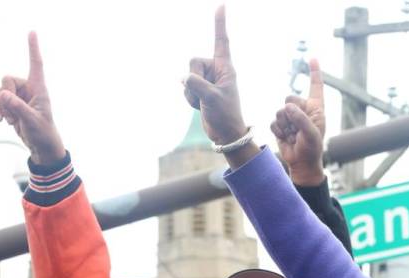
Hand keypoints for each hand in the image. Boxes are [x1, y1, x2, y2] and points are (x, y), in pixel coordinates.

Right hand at [0, 32, 65, 164]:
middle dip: (4, 96)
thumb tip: (3, 95)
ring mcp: (18, 96)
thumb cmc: (43, 132)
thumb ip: (18, 107)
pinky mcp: (11, 104)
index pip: (36, 64)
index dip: (33, 48)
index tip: (32, 32)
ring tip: (8, 120)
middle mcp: (28, 89)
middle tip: (11, 114)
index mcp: (39, 88)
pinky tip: (1, 120)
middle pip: (6, 79)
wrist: (41, 145)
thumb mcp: (32, 121)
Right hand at [183, 7, 248, 145]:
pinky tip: (200, 106)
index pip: (221, 41)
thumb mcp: (212, 98)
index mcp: (225, 67)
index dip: (220, 23)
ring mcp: (206, 79)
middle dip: (195, 80)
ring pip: (186, 77)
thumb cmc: (225, 116)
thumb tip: (183, 77)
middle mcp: (216, 70)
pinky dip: (189, 98)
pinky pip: (185, 88)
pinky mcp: (199, 88)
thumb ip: (196, 84)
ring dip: (191, 93)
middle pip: (193, 62)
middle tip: (206, 95)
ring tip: (205, 103)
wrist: (225, 134)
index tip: (222, 5)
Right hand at [272, 59, 325, 185]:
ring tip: (293, 136)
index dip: (314, 72)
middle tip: (297, 129)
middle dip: (291, 113)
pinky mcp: (281, 126)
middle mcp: (303, 110)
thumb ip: (301, 119)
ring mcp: (291, 118)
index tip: (313, 57)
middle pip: (290, 98)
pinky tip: (287, 139)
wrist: (301, 164)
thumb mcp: (311, 134)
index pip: (316, 86)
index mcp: (316, 108)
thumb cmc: (312, 149)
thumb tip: (287, 107)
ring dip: (285, 126)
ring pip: (280, 111)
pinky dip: (279, 131)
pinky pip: (274, 122)